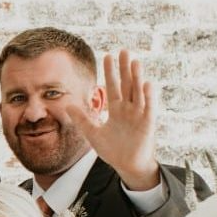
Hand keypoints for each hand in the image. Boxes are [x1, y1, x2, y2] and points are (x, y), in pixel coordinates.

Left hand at [59, 50, 160, 191]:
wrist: (127, 166)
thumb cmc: (113, 150)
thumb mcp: (93, 133)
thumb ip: (82, 119)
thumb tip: (67, 105)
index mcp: (116, 109)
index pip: (113, 86)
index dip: (110, 72)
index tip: (107, 55)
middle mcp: (129, 108)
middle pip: (126, 84)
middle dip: (124, 69)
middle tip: (123, 50)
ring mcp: (139, 114)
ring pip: (138, 92)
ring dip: (137, 77)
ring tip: (134, 61)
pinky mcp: (147, 123)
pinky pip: (148, 108)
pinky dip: (148, 96)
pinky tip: (146, 84)